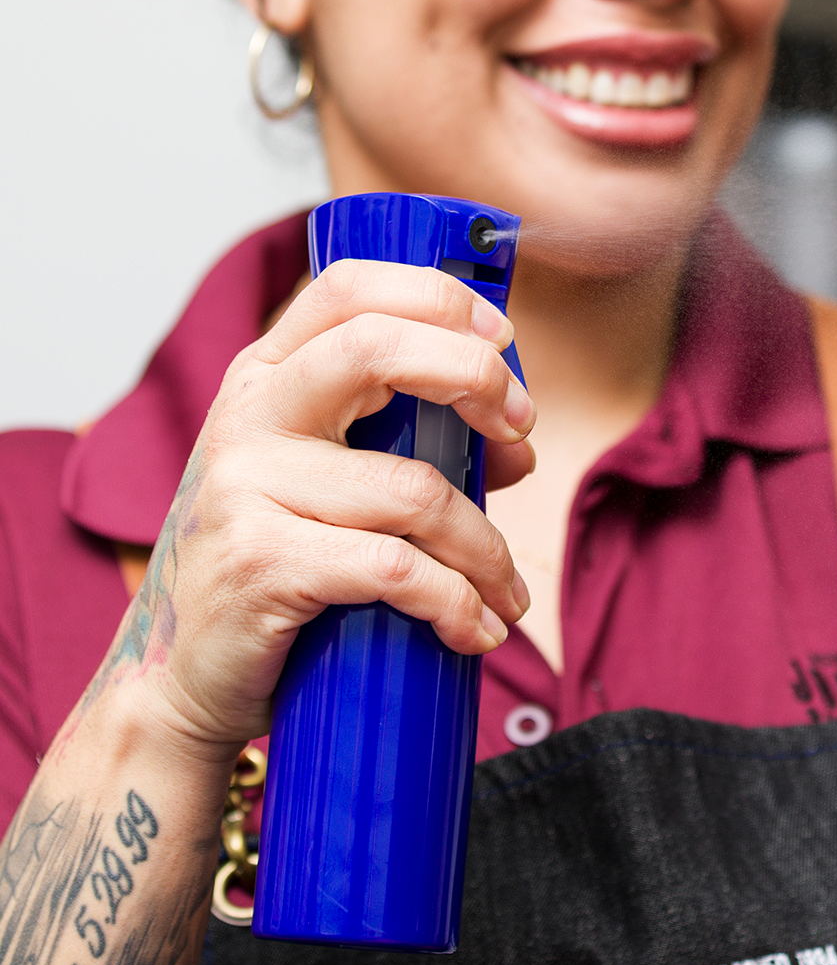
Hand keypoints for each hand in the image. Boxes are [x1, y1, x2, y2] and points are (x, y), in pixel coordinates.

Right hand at [93, 259, 534, 750]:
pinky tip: (473, 629)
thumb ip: (418, 451)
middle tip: (522, 430)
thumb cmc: (275, 571)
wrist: (185, 674)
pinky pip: (395, 567)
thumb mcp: (335, 491)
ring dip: (486, 550)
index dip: (438, 299)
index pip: (350, 290)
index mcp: (266, 378)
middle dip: (475, 376)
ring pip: (414, 490)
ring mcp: (246, 485)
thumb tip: (516, 447)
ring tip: (507, 594)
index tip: (500, 342)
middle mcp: (250, 415)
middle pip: (375, 347)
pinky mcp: (260, 561)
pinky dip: (456, 603)